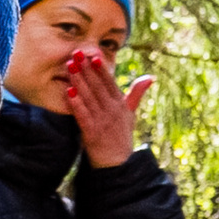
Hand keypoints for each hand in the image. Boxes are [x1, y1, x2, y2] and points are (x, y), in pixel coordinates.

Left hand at [60, 46, 154, 169]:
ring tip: (69, 67)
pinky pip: (82, 115)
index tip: (93, 55)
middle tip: (76, 53)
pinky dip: (76, 103)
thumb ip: (137, 93)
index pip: (110, 83)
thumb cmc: (121, 136)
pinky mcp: (91, 133)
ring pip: (88, 97)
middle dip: (86, 69)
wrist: (118, 164)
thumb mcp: (131, 114)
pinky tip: (68, 91)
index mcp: (120, 105)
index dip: (101, 69)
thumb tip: (150, 76)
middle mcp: (111, 111)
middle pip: (97, 87)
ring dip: (78, 81)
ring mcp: (101, 121)